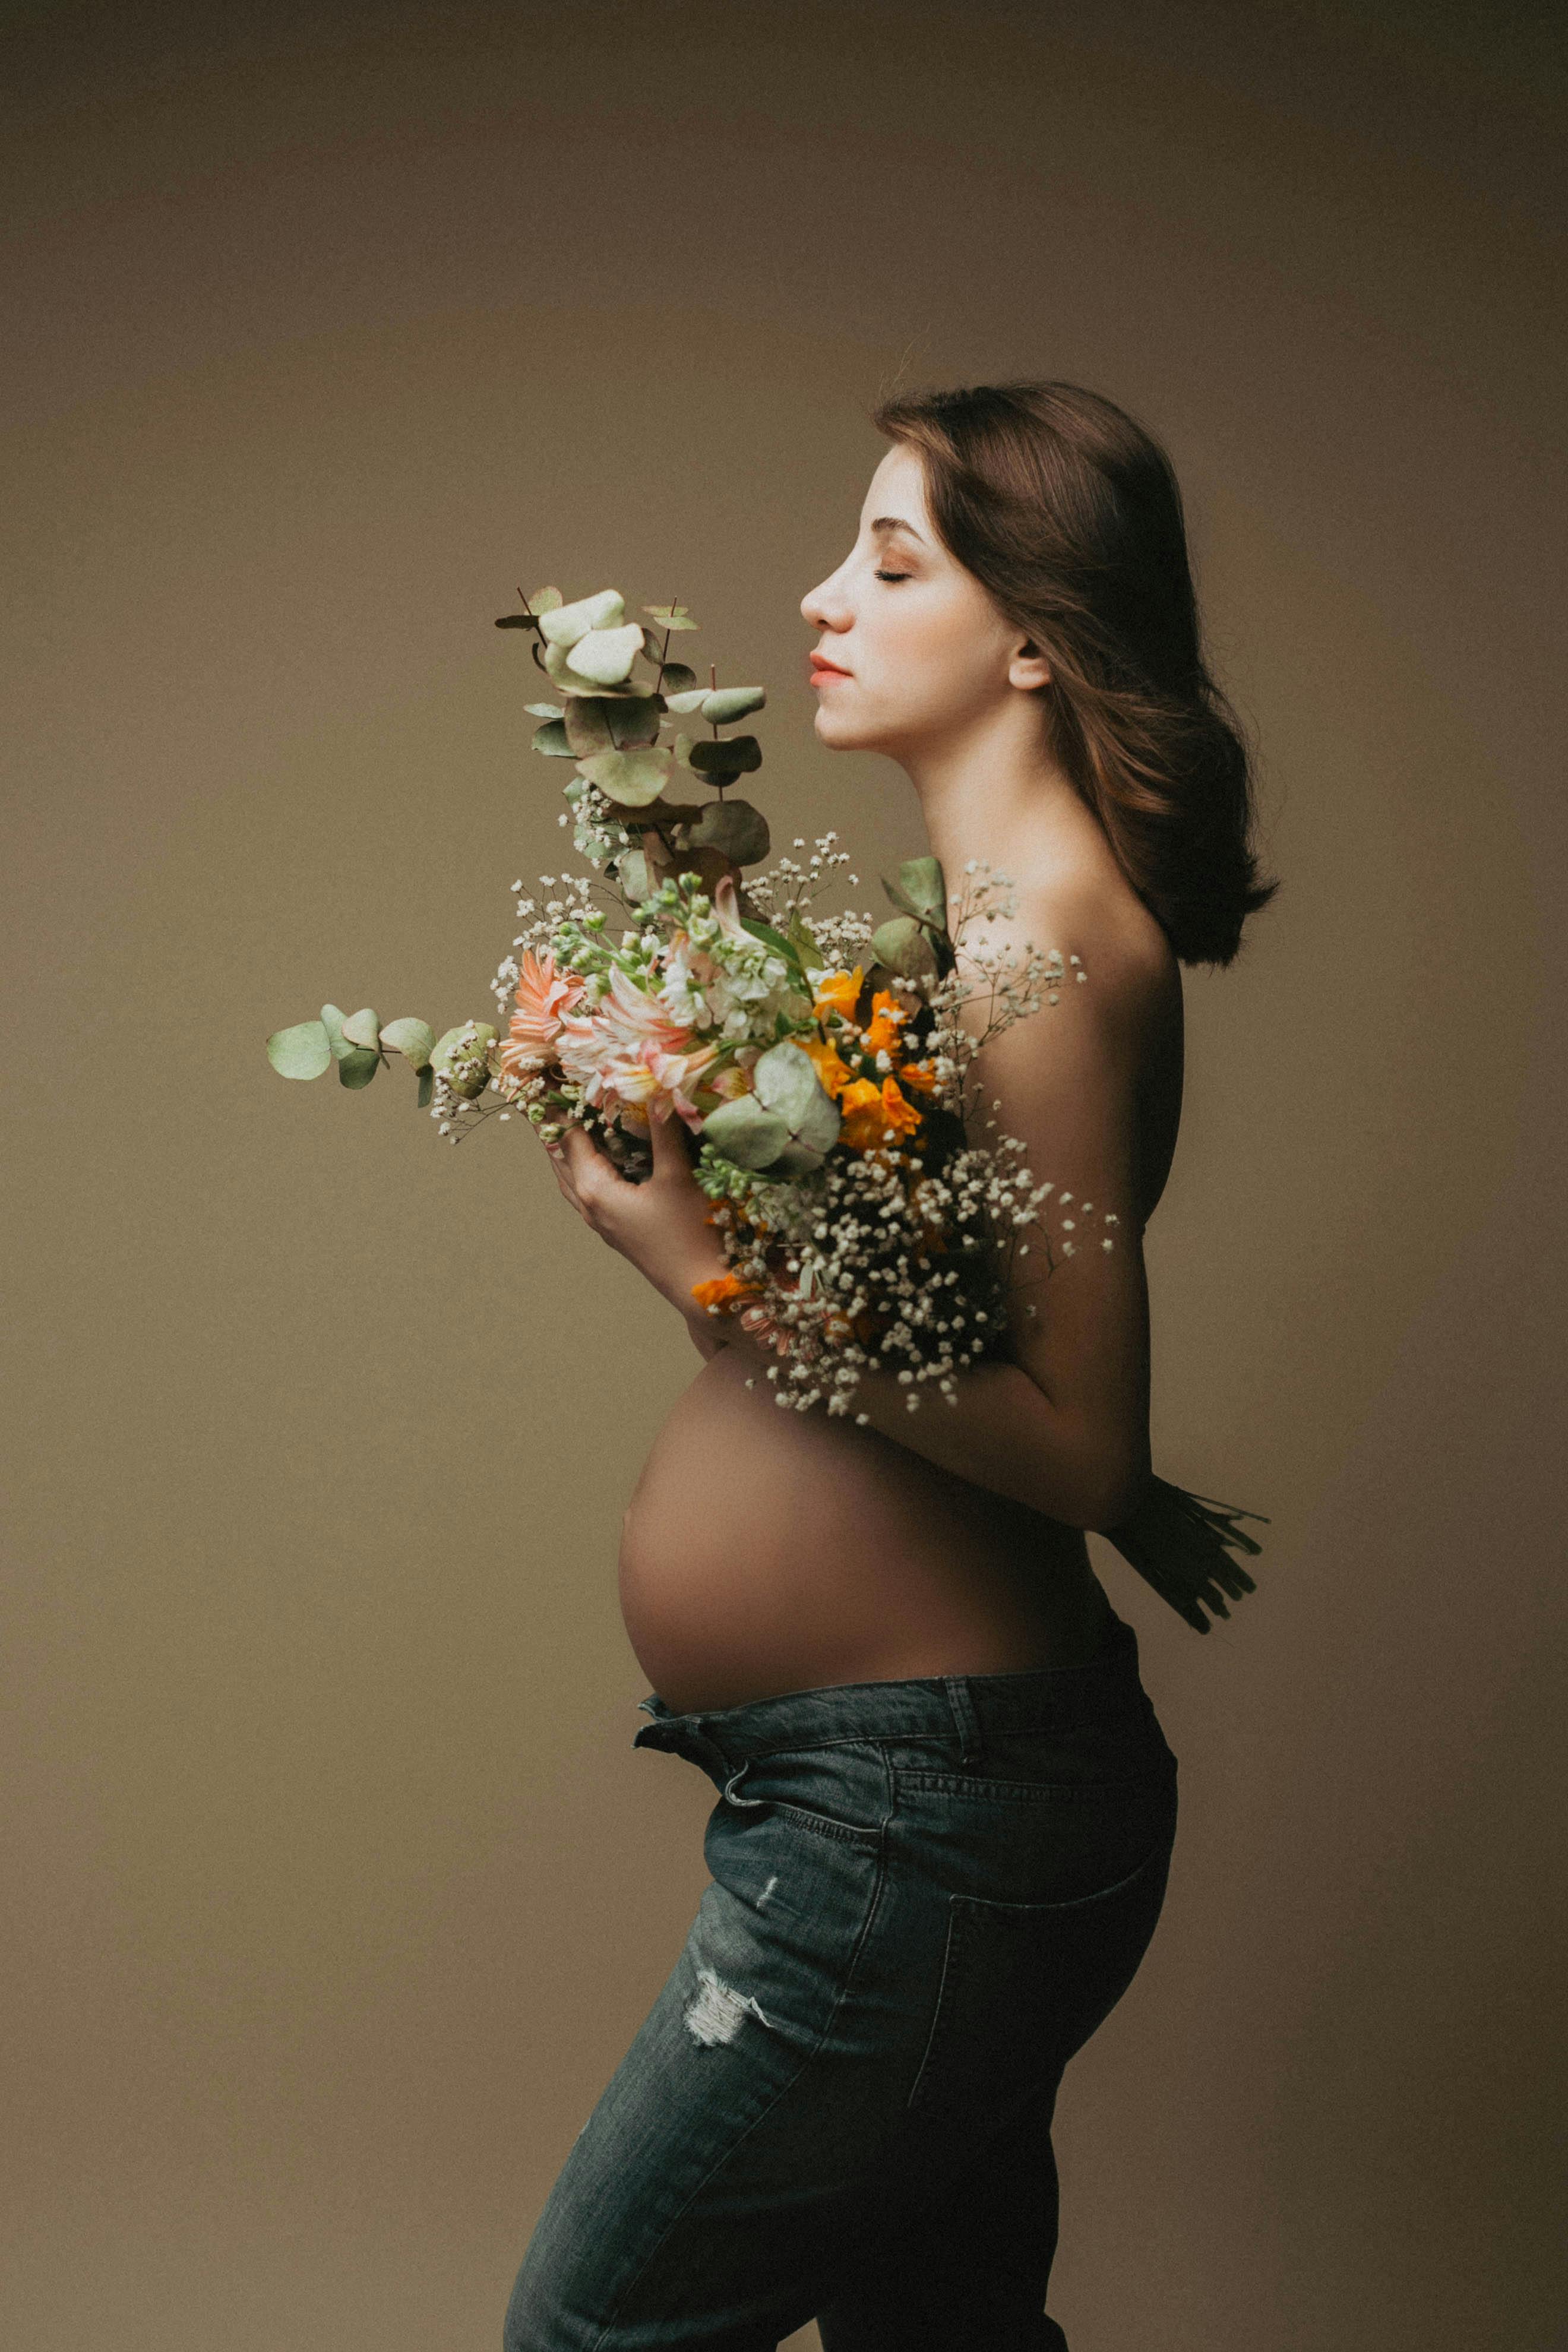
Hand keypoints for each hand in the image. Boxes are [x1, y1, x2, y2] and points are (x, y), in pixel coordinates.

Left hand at [542, 1099, 730, 1319]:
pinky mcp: (616, 1231)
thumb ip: (664, 1131)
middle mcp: (589, 1206)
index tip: (554, 1080)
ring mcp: (601, 1222)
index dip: (563, 1108)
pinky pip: (588, 1192)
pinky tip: (604, 1160)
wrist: (703, 1290)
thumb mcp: (678, 1175)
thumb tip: (658, 1089)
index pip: (569, 1139)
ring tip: (573, 1123)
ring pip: (572, 1179)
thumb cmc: (690, 1233)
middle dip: (558, 1129)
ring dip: (569, 1151)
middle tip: (556, 1096)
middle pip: (561, 1160)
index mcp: (595, 1189)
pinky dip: (586, 1169)